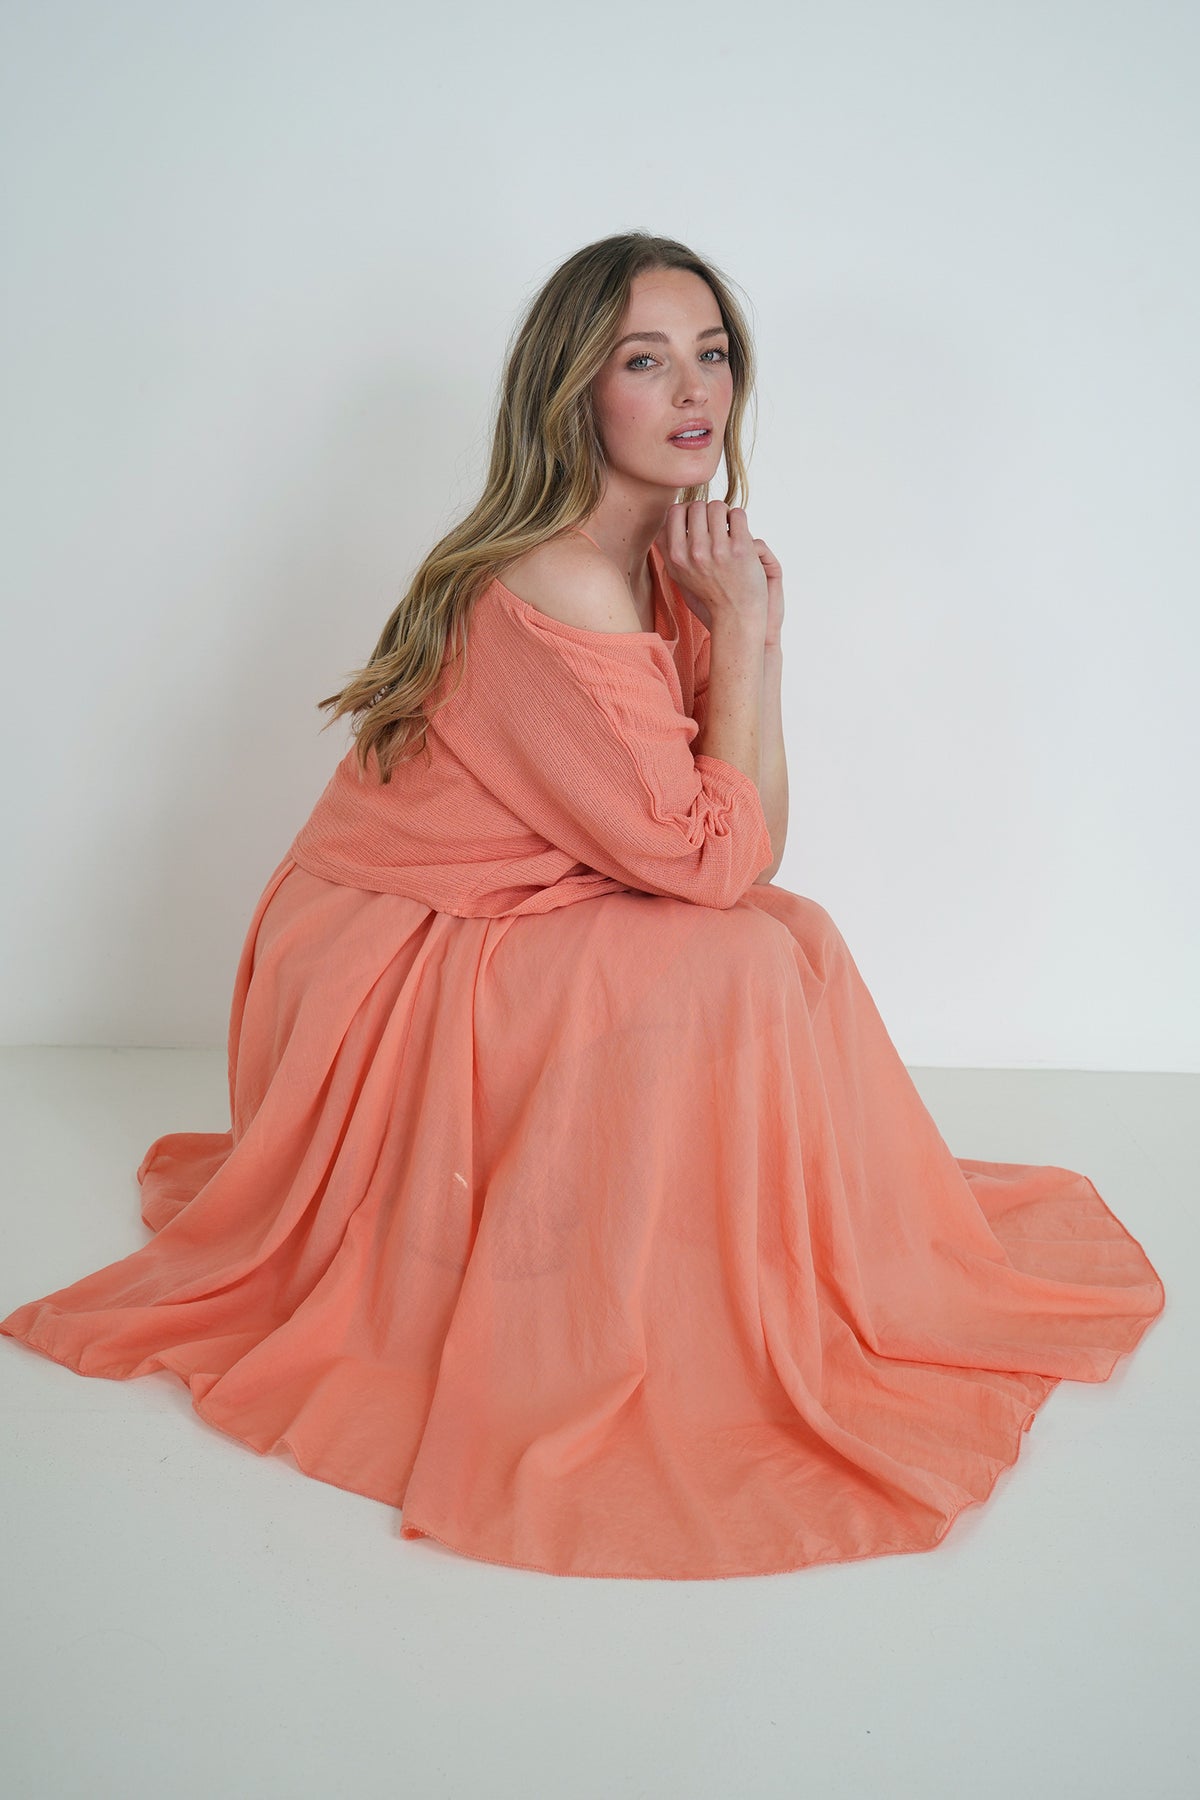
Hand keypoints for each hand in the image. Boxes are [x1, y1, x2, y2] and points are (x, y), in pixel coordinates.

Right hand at [655, 501, 769, 634]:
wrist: (735, 614)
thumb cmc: (708, 593)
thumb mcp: (679, 575)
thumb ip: (667, 548)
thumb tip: (665, 520)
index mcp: (676, 556)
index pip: (675, 511)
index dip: (687, 511)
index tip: (697, 521)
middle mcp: (694, 552)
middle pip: (697, 505)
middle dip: (707, 510)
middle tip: (716, 524)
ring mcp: (718, 549)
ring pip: (717, 506)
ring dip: (724, 513)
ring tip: (728, 526)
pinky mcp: (740, 548)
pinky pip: (737, 514)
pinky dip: (739, 519)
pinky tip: (739, 533)